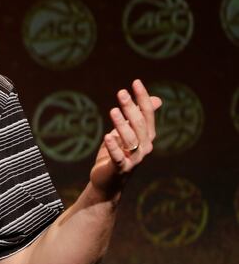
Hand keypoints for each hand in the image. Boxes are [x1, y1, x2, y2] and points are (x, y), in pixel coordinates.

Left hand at [89, 79, 161, 199]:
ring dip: (121, 124)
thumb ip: (140, 117)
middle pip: (139, 125)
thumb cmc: (118, 154)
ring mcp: (133, 160)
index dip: (143, 99)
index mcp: (146, 137)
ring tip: (113, 110)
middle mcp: (144, 148)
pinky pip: (119, 157)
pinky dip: (113, 147)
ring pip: (130, 140)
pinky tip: (107, 137)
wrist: (107, 182)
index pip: (147, 115)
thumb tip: (157, 99)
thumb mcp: (128, 133)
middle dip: (131, 108)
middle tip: (122, 92)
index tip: (135, 82)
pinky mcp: (120, 169)